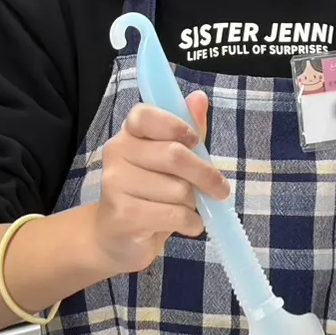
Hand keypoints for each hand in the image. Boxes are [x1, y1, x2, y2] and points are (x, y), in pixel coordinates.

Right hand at [90, 92, 227, 276]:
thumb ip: (187, 130)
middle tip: (220, 189)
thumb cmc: (149, 194)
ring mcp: (115, 183)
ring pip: (177, 189)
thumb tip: (199, 97)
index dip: (177, 126)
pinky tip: (187, 225)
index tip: (195, 141)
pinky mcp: (123, 214)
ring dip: (194, 204)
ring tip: (188, 209)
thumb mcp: (171, 161)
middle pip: (174, 154)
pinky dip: (190, 222)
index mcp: (129, 133)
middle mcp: (117, 152)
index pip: (147, 115)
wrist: (115, 237)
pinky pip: (173, 215)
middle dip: (205, 175)